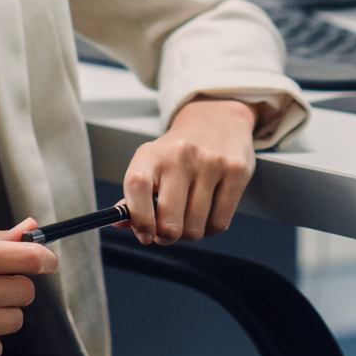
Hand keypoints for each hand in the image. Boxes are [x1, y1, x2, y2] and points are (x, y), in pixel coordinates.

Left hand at [121, 97, 257, 244]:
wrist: (217, 120)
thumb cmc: (178, 152)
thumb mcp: (151, 162)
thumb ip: (135, 195)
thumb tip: (119, 224)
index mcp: (152, 154)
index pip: (137, 187)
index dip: (140, 219)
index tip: (145, 235)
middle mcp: (181, 155)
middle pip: (170, 222)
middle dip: (167, 236)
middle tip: (168, 231)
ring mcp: (211, 163)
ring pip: (195, 228)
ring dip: (190, 233)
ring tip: (189, 217)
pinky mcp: (236, 172)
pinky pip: (219, 223)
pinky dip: (210, 228)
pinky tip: (207, 214)